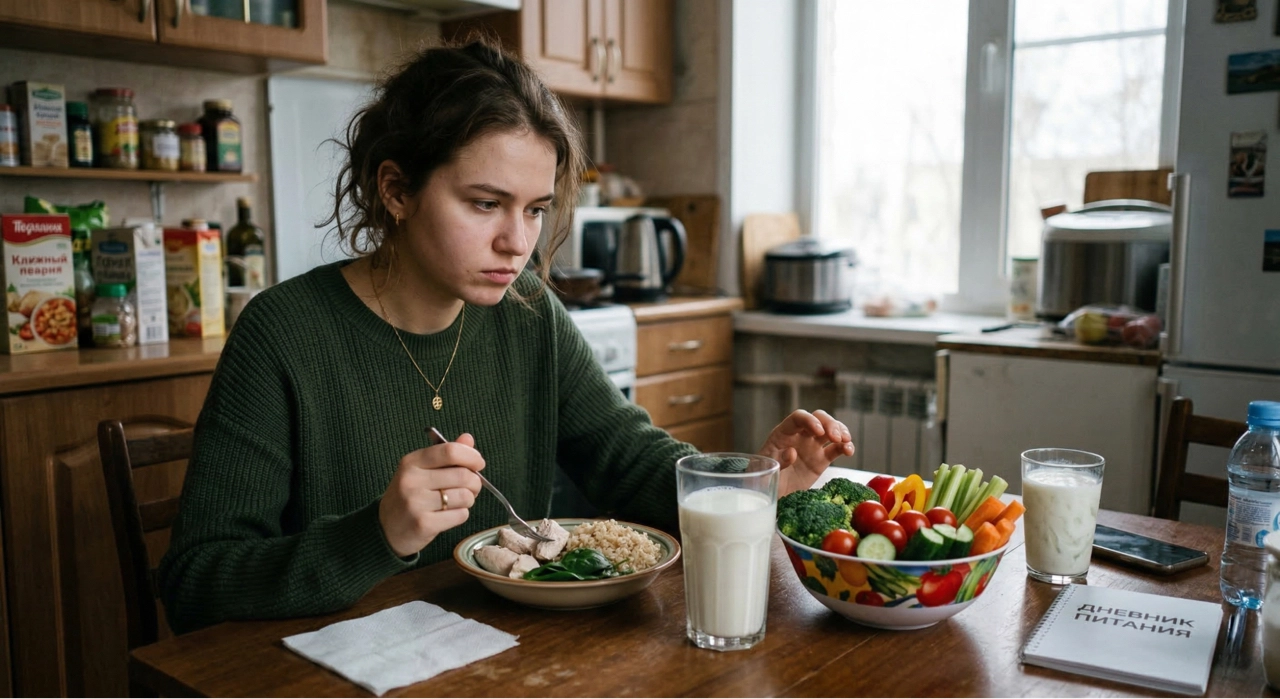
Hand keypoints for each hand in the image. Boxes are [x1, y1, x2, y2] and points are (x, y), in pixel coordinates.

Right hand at [379, 432, 484, 556]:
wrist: (387, 529)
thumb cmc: (410, 496)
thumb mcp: (422, 470)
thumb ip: (446, 454)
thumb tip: (468, 439)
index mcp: (411, 462)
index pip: (450, 451)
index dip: (471, 456)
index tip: (479, 463)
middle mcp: (411, 480)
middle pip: (462, 475)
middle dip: (475, 482)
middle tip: (471, 487)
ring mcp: (415, 503)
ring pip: (464, 496)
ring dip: (468, 500)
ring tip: (457, 502)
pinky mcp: (423, 524)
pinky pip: (460, 515)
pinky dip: (461, 515)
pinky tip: (448, 515)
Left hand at [758, 409, 853, 496]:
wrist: (771, 497)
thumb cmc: (762, 481)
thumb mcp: (765, 471)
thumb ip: (778, 461)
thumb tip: (792, 452)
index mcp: (782, 434)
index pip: (798, 418)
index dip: (809, 420)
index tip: (818, 431)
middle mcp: (799, 436)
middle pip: (818, 418)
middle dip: (830, 424)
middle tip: (836, 437)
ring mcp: (812, 447)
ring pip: (830, 430)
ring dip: (841, 431)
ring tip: (846, 442)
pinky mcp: (821, 460)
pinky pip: (836, 449)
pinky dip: (845, 447)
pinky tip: (849, 451)